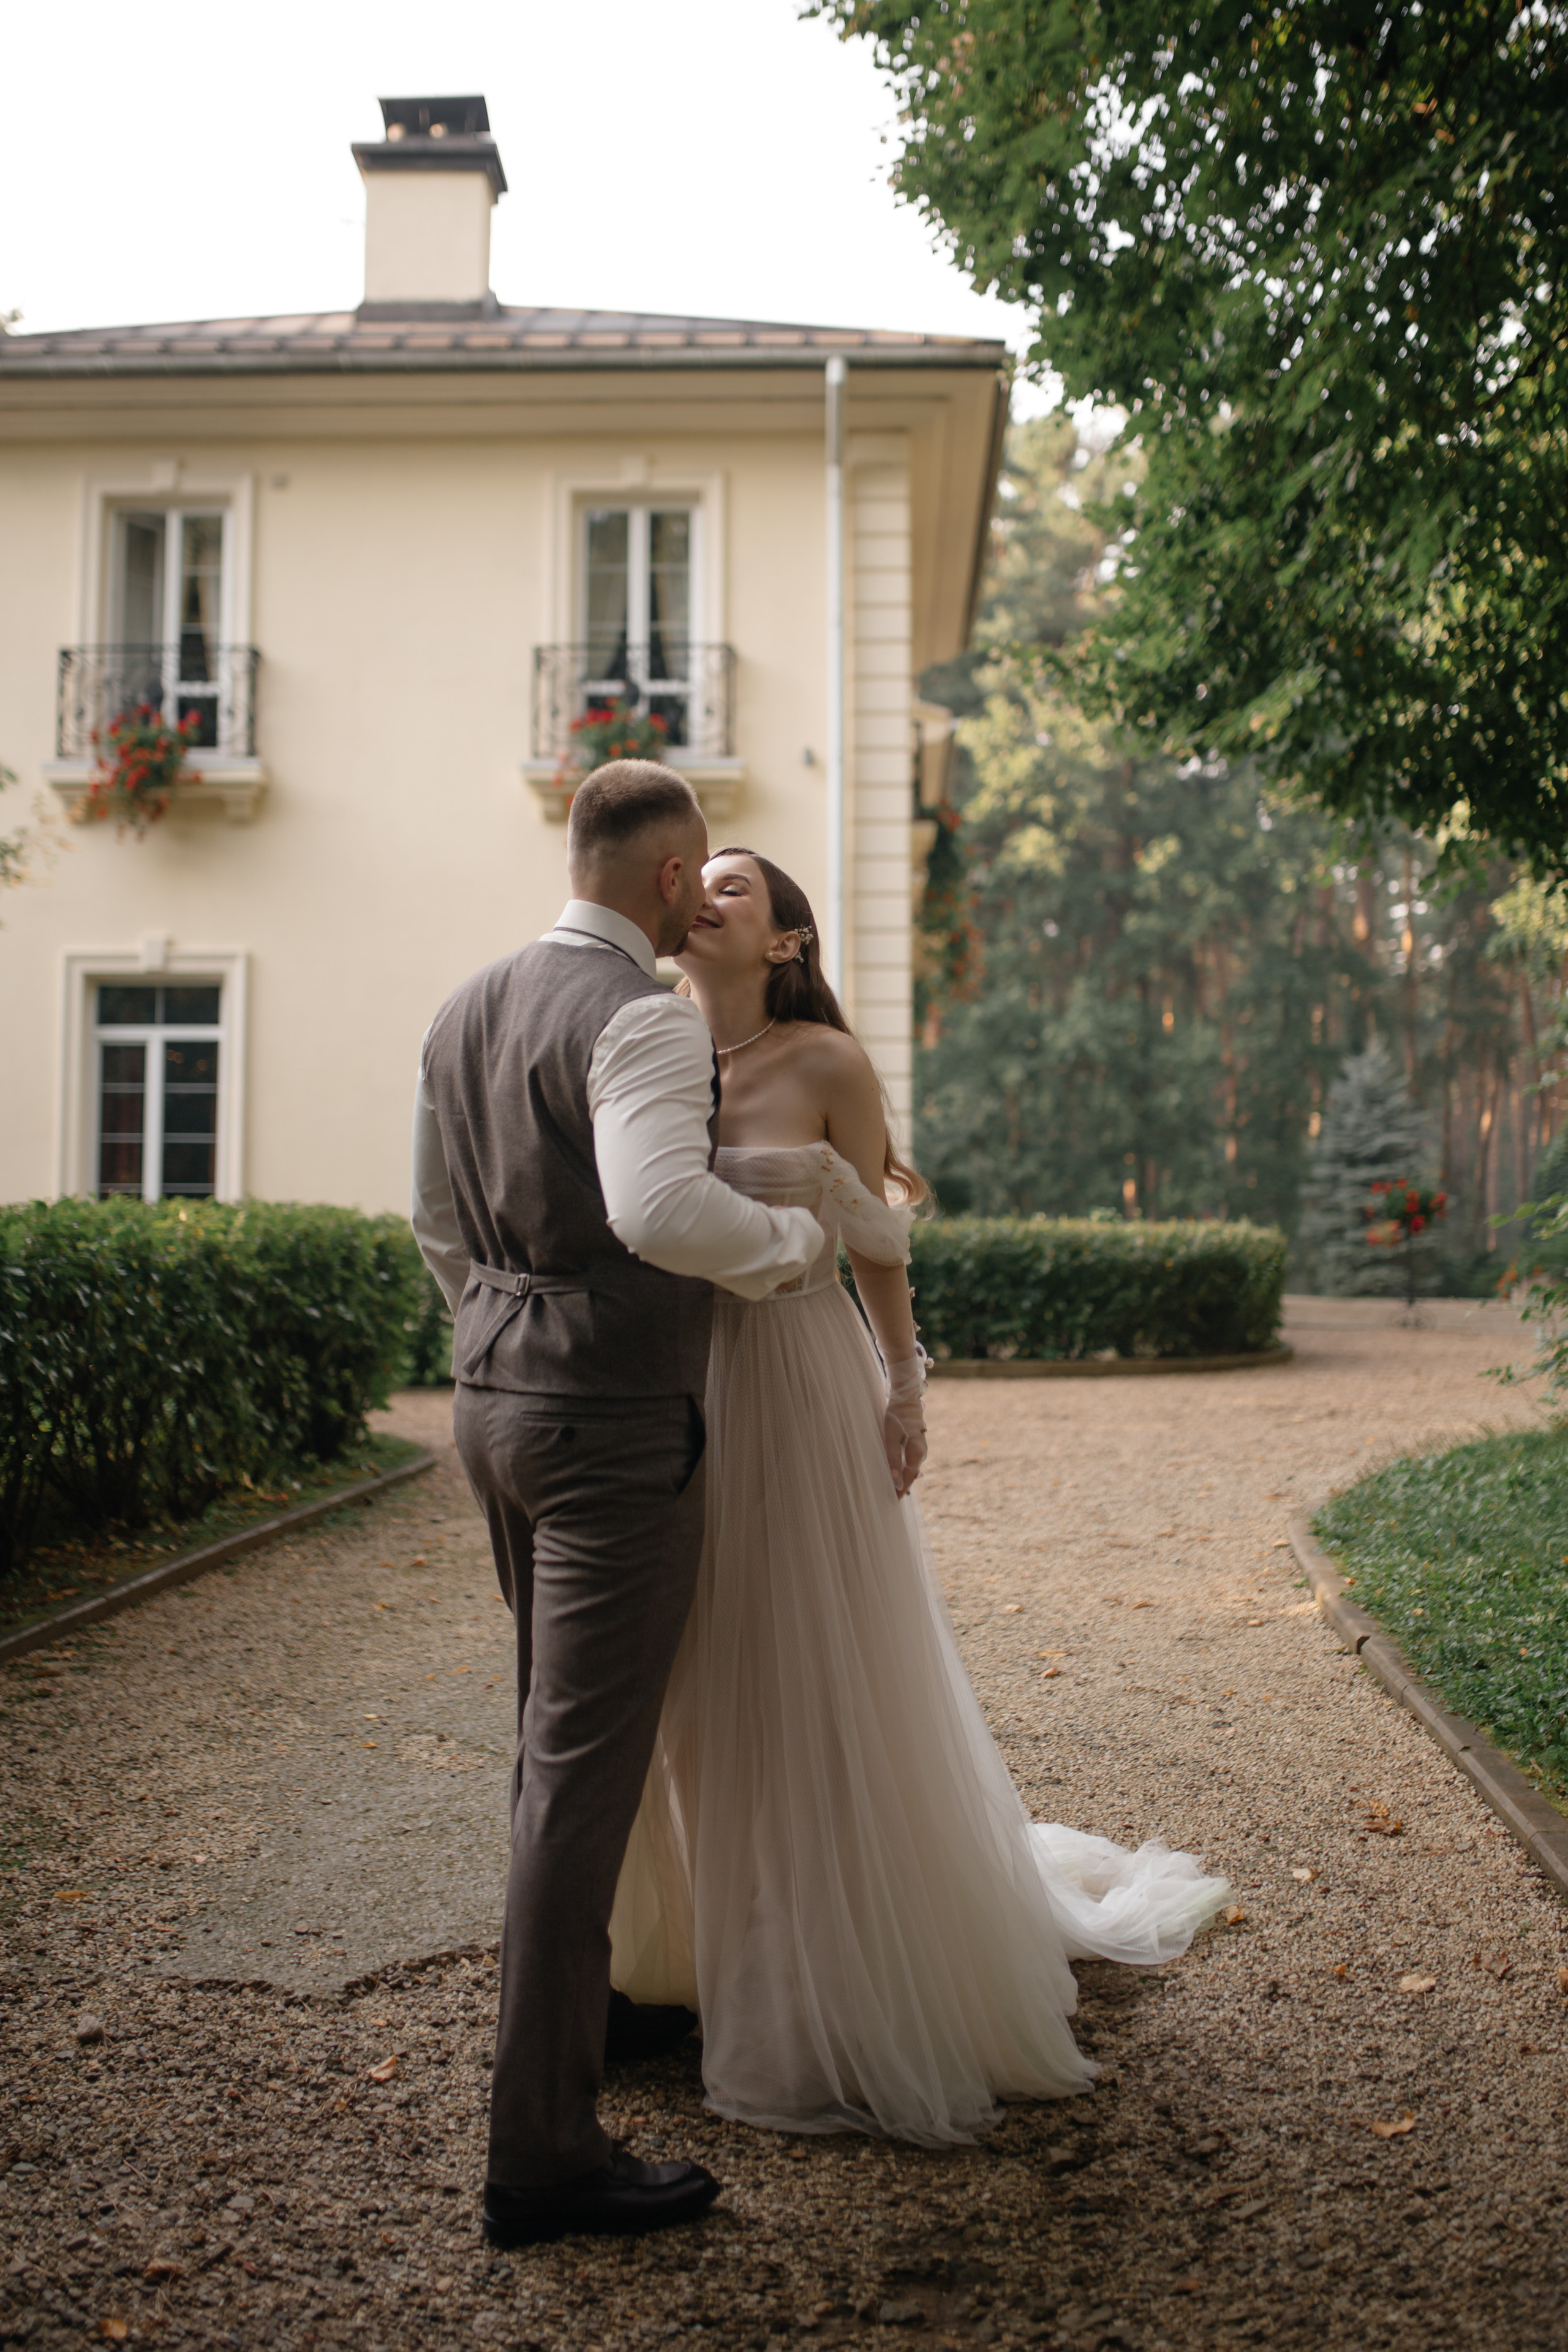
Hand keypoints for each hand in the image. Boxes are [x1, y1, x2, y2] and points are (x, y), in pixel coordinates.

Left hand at [881, 1352, 927, 1496]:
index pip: (910, 1476)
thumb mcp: (891, 1436)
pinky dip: (905, 1468)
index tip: (894, 1500)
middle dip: (903, 1485)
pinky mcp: (916, 1442)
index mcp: (917, 1452)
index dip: (901, 1488)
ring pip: (913, 1467)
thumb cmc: (896, 1416)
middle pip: (913, 1473)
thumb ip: (892, 1457)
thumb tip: (894, 1478)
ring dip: (904, 1477)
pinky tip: (898, 1472)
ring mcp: (920, 1447)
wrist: (905, 1397)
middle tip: (893, 1498)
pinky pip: (911, 1460)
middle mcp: (921, 1452)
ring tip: (895, 1489)